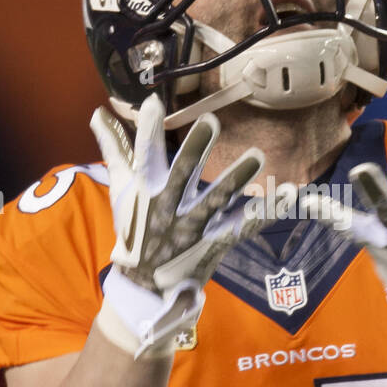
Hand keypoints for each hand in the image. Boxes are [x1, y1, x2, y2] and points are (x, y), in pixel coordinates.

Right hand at [90, 93, 263, 356]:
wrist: (144, 284)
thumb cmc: (134, 227)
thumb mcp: (120, 187)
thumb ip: (114, 147)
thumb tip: (98, 112)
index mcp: (145, 188)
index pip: (144, 153)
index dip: (148, 128)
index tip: (153, 102)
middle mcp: (168, 204)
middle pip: (181, 173)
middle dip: (195, 148)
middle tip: (210, 120)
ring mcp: (193, 226)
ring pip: (216, 199)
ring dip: (236, 178)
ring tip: (257, 155)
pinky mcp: (215, 242)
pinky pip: (243, 224)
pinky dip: (266, 211)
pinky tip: (288, 192)